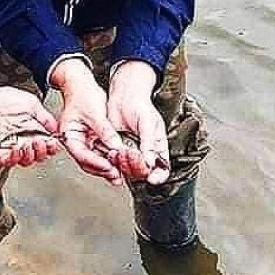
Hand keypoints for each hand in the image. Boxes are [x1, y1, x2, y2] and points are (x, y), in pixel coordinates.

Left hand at [0, 87, 60, 168]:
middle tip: (42, 143)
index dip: (51, 146)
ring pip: (24, 160)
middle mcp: (22, 140)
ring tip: (30, 145)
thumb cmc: (2, 99)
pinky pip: (7, 161)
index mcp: (31, 130)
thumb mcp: (31, 103)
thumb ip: (45, 116)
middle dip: (42, 152)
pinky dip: (13, 158)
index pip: (46, 145)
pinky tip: (17, 150)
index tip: (54, 143)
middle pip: (37, 155)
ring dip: (30, 155)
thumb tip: (56, 128)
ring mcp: (10, 147)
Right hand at [51, 58, 124, 185]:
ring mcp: (84, 141)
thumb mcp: (95, 112)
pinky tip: (119, 164)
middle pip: (87, 161)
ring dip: (107, 167)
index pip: (81, 154)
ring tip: (119, 174)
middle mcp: (75, 141)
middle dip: (102, 169)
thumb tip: (116, 146)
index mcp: (69, 135)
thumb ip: (105, 131)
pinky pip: (100, 152)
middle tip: (115, 175)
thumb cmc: (81, 94)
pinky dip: (109, 158)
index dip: (95, 162)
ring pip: (94, 160)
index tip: (108, 166)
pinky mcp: (93, 139)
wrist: (81, 84)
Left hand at [106, 61, 170, 185]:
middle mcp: (144, 153)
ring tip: (119, 151)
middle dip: (136, 168)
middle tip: (130, 155)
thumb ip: (149, 143)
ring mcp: (131, 152)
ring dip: (123, 165)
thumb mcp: (148, 123)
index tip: (151, 178)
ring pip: (128, 169)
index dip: (158, 176)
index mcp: (157, 148)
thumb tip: (151, 163)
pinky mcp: (117, 150)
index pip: (162, 169)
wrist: (122, 95)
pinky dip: (114, 160)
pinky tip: (112, 152)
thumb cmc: (140, 106)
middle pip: (143, 172)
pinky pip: (116, 162)